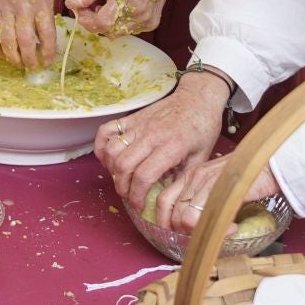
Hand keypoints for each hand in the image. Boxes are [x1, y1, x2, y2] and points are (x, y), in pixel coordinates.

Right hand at [0, 0, 58, 68]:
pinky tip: (1, 53)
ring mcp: (4, 9)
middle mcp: (22, 6)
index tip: (49, 61)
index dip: (48, 51)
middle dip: (30, 59)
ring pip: (7, 41)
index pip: (47, 32)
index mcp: (41, 1)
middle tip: (33, 66)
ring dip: (13, 57)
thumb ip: (47, 12)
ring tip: (19, 64)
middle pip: (25, 41)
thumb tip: (47, 37)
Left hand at [65, 0, 186, 37]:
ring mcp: (145, 20)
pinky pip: (127, 30)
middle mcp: (137, 12)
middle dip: (93, 22)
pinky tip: (120, 10)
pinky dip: (118, 24)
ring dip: (106, 24)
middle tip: (90, 7)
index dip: (87, 20)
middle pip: (107, 30)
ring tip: (106, 7)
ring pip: (116, 33)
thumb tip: (72, 3)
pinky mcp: (150, 25)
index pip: (102, 21)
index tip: (80, 11)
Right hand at [95, 72, 227, 214]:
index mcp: (171, 147)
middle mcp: (151, 135)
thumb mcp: (201, 157)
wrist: (198, 98)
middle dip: (122, 187)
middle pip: (124, 166)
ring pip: (112, 150)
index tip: (139, 206)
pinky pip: (106, 130)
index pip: (144, 176)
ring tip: (121, 178)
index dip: (137, 196)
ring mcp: (138, 125)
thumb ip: (183, 178)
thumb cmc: (202, 128)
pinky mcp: (131, 118)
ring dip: (111, 169)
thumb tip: (169, 199)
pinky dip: (101, 146)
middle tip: (129, 195)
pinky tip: (108, 158)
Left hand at [156, 156, 279, 233]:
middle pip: (174, 215)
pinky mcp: (220, 190)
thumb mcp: (217, 182)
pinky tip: (233, 227)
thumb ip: (203, 197)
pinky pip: (205, 218)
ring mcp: (206, 183)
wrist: (269, 163)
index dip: (166, 222)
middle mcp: (194, 177)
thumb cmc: (246, 173)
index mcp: (190, 175)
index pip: (163, 201)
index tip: (177, 235)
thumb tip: (194, 223)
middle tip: (206, 236)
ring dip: (203, 232)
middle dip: (186, 233)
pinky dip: (220, 229)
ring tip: (223, 230)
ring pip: (186, 219)